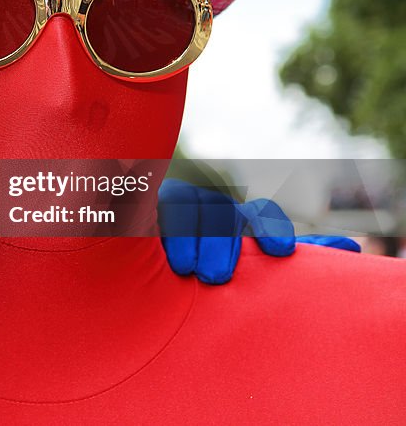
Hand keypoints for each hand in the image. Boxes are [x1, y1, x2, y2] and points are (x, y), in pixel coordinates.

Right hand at [157, 178, 357, 284]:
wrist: (144, 283)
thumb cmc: (203, 275)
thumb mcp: (248, 271)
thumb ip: (299, 258)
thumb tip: (351, 248)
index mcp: (236, 224)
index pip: (257, 213)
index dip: (269, 227)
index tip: (279, 253)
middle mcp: (205, 209)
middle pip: (217, 208)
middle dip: (219, 239)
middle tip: (216, 277)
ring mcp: (169, 206)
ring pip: (183, 203)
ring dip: (185, 234)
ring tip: (185, 270)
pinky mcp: (136, 209)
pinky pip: (144, 204)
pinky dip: (151, 222)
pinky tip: (152, 246)